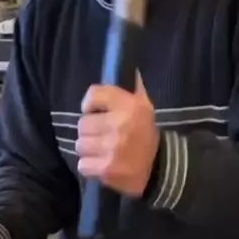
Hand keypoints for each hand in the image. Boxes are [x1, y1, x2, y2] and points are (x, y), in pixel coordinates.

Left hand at [76, 77, 158, 196]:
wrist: (158, 167)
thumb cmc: (145, 134)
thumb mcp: (144, 106)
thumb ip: (132, 88)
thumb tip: (129, 69)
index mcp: (129, 105)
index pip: (94, 95)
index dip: (89, 104)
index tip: (93, 111)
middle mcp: (119, 124)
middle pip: (82, 124)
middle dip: (90, 131)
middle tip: (101, 136)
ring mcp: (112, 148)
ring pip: (80, 145)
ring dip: (88, 149)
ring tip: (101, 151)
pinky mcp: (106, 169)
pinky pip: (83, 164)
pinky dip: (89, 166)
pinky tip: (101, 164)